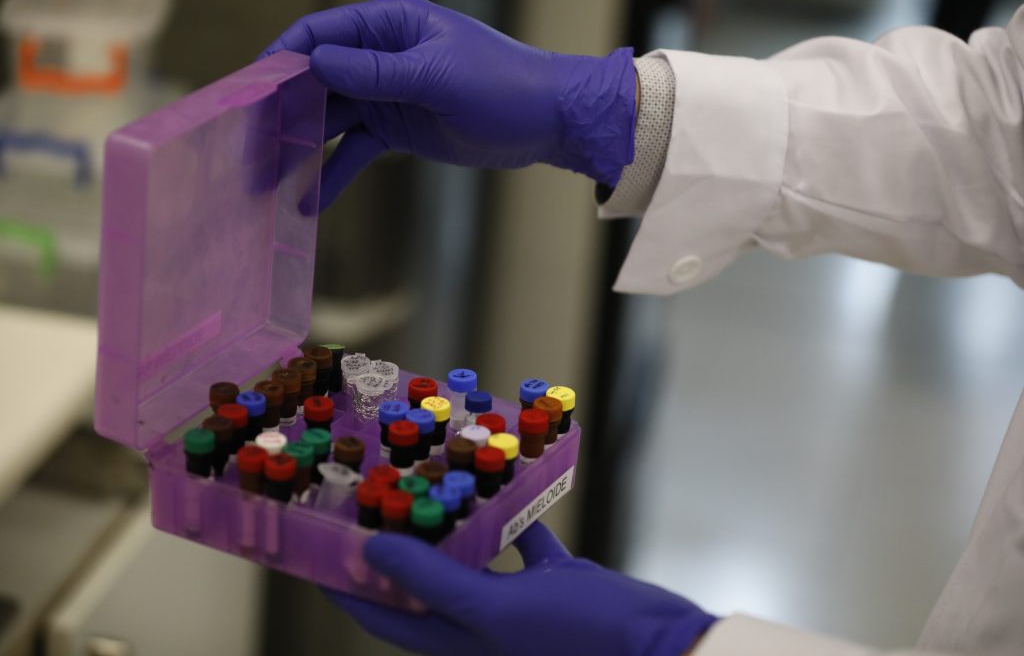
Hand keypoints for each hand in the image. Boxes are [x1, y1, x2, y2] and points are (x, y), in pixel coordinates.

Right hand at [261, 0, 635, 211]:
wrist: (549, 121)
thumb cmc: (502, 84)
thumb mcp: (437, 76)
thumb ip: (376, 73)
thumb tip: (315, 63)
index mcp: (389, 25)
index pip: (319, 34)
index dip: (280, 60)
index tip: (248, 93)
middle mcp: (380, 56)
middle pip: (316, 80)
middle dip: (282, 112)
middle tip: (247, 147)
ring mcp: (388, 94)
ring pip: (332, 119)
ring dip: (300, 147)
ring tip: (264, 181)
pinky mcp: (399, 128)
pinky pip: (356, 151)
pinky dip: (334, 173)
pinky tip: (309, 203)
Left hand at [324, 523, 715, 655]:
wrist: (662, 648)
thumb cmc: (580, 636)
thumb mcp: (497, 608)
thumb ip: (435, 579)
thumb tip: (371, 550)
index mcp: (458, 643)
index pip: (383, 617)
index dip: (347, 587)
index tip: (318, 548)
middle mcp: (480, 626)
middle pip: (421, 584)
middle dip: (396, 543)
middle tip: (375, 496)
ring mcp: (520, 606)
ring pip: (472, 559)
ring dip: (453, 523)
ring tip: (431, 479)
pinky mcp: (556, 584)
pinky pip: (523, 545)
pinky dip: (514, 516)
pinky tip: (509, 484)